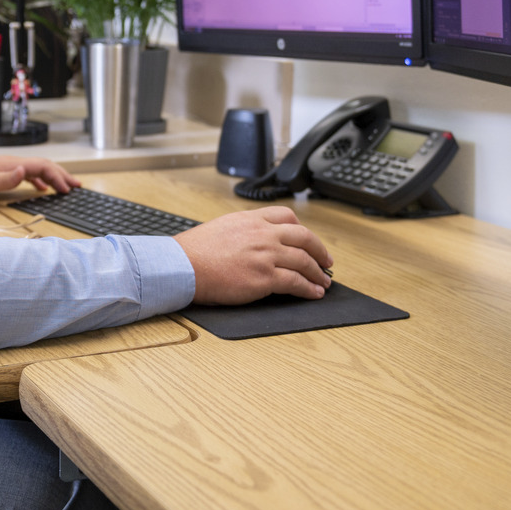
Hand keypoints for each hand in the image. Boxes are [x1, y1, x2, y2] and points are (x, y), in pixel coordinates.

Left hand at [0, 154, 81, 201]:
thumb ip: (7, 178)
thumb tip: (25, 171)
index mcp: (13, 164)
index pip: (43, 167)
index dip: (58, 177)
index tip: (68, 189)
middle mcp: (14, 163)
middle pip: (45, 165)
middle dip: (62, 175)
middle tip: (77, 185)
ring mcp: (10, 166)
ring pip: (38, 169)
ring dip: (54, 177)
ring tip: (66, 186)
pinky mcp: (5, 172)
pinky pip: (29, 174)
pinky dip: (41, 180)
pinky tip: (42, 188)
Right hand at [174, 207, 333, 304]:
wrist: (184, 265)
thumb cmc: (195, 251)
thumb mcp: (222, 226)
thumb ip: (243, 229)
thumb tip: (253, 240)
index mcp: (251, 219)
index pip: (287, 217)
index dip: (302, 229)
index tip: (307, 239)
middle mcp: (263, 233)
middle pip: (304, 237)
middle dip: (320, 250)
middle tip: (327, 261)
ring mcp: (266, 255)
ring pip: (304, 260)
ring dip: (318, 272)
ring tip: (324, 281)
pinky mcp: (265, 277)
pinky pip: (296, 282)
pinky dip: (309, 288)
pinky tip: (314, 292)